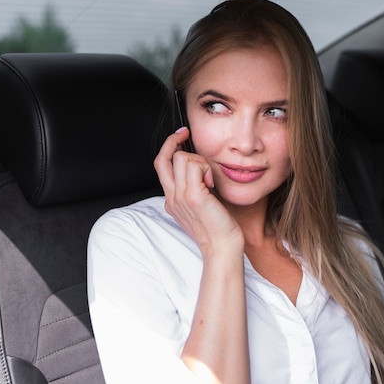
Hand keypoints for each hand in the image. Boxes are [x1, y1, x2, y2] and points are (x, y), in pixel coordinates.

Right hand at [154, 127, 243, 259]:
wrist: (222, 248)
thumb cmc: (218, 228)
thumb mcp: (201, 205)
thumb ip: (195, 187)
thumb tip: (202, 168)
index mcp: (172, 199)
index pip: (160, 164)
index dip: (168, 146)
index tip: (181, 135)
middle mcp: (172, 197)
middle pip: (166, 158)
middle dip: (178, 144)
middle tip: (192, 142)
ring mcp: (180, 197)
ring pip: (182, 158)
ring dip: (200, 162)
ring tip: (209, 180)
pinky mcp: (193, 197)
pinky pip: (195, 165)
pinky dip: (205, 168)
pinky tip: (212, 184)